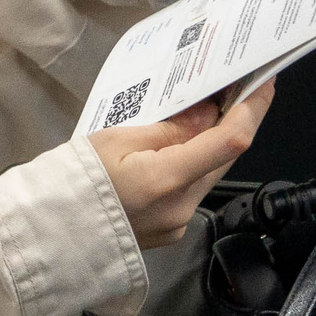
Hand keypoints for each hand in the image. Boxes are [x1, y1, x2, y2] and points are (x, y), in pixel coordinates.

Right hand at [90, 80, 275, 248]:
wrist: (52, 233)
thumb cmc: (74, 182)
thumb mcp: (116, 140)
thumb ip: (169, 129)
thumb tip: (207, 112)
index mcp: (166, 179)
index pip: (230, 141)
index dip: (253, 108)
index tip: (262, 83)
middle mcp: (181, 206)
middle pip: (224, 157)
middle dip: (233, 121)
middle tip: (234, 88)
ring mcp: (178, 222)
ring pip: (209, 174)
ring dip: (211, 144)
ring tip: (201, 113)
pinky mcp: (170, 230)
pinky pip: (192, 190)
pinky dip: (192, 166)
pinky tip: (179, 148)